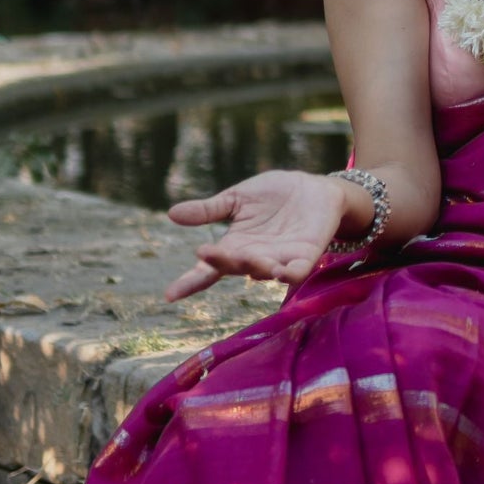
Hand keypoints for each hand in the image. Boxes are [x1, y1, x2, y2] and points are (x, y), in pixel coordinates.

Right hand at [164, 170, 352, 302]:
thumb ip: (209, 210)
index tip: (170, 295)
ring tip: (243, 258)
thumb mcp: (236, 199)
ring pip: (263, 271)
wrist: (313, 188)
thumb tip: (172, 213)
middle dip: (221, 262)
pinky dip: (289, 274)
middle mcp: (254, 258)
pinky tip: (281, 272)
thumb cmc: (273, 195)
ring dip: (254, 267)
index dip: (190, 283)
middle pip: (234, 267)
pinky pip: (297, 271)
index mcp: (235, 246)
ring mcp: (280, 259)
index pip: (209, 268)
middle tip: (206, 253)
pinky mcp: (306, 256)